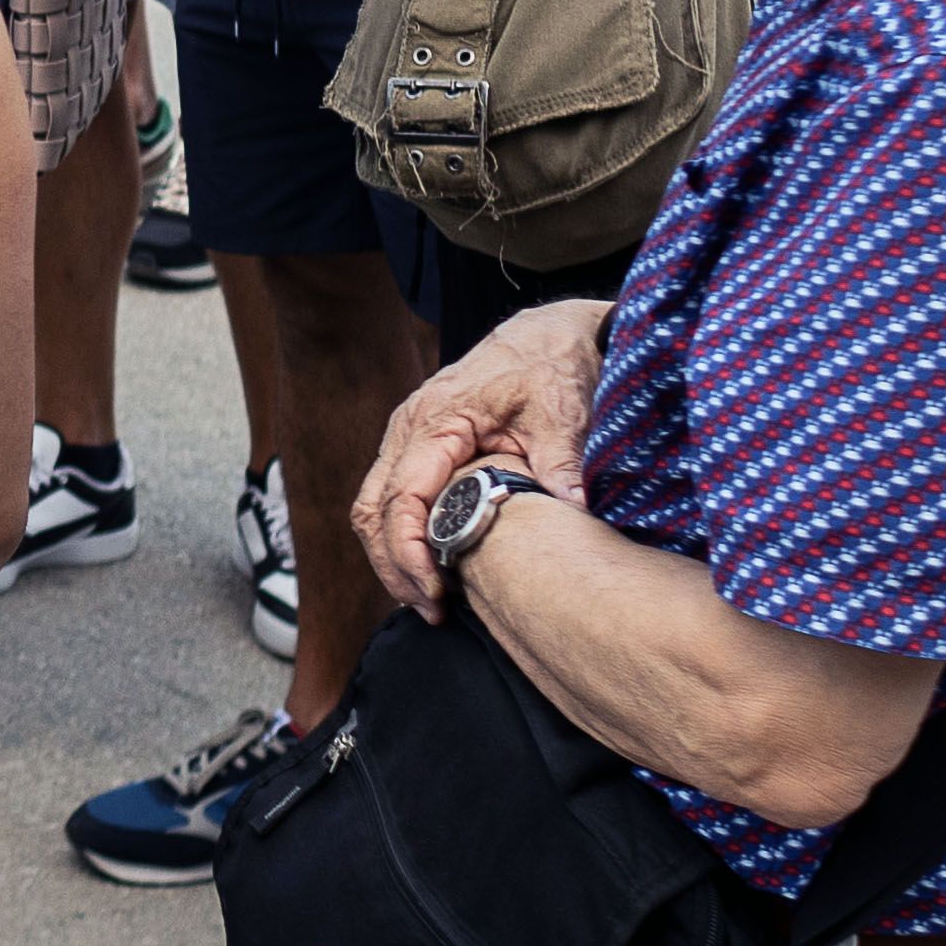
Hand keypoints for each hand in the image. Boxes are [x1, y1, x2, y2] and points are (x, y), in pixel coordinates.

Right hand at [356, 299, 610, 613]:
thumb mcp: (561, 412)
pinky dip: (401, 537)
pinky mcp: (418, 448)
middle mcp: (409, 428)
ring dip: (393, 557)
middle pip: (372, 510)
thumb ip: (560, 460)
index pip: (400, 497)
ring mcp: (408, 438)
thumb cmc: (551, 368)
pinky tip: (433, 567)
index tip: (436, 590)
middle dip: (395, 566)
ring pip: (372, 507)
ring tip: (429, 599)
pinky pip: (390, 498)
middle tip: (432, 609)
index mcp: (435, 420)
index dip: (409, 551)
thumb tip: (573, 508)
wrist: (547, 336)